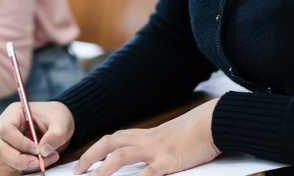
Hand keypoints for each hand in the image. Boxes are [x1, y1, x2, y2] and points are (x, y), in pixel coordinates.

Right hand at [0, 101, 72, 171]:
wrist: (57, 122)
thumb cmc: (56, 117)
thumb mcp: (61, 123)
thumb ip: (56, 135)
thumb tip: (44, 151)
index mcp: (14, 113)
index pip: (6, 130)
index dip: (20, 143)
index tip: (37, 150)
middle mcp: (5, 126)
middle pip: (0, 147)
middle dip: (18, 159)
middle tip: (37, 162)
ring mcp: (6, 139)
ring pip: (6, 158)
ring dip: (25, 164)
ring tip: (47, 159)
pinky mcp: (11, 150)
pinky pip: (14, 163)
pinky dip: (29, 166)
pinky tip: (44, 160)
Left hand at [74, 98, 221, 175]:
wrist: (215, 121)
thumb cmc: (197, 131)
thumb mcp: (171, 138)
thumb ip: (156, 147)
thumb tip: (147, 162)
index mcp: (146, 135)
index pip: (114, 139)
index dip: (97, 149)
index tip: (85, 160)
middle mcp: (146, 140)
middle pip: (110, 143)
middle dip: (90, 156)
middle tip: (78, 170)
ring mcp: (156, 149)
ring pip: (121, 156)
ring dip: (103, 168)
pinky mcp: (169, 160)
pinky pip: (148, 173)